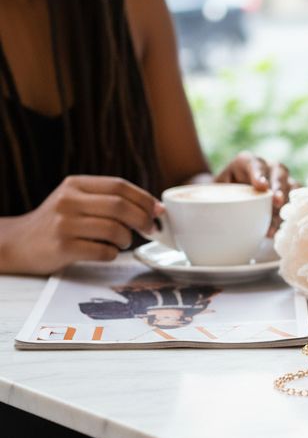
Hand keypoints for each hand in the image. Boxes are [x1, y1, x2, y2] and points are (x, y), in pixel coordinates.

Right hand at [0, 176, 160, 275]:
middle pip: (120, 206)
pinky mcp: (62, 247)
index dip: (144, 198)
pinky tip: (107, 252)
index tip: (158, 210)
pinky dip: (112, 254)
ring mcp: (64, 224)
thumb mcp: (75, 200)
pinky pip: (102, 250)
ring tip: (123, 242)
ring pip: (114, 229)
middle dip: (143, 219)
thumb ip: (107, 200)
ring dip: (127, 239)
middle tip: (150, 229)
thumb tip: (154, 207)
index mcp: (75, 184)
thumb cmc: (56, 223)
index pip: (118, 185)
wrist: (19, 243)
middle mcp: (68, 200)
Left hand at [214, 152, 292, 236]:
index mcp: (246, 162)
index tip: (261, 186)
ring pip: (291, 185)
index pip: (254, 163)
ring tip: (277, 221)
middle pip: (278, 171)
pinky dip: (291, 212)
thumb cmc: (220, 194)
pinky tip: (282, 226)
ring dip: (286, 203)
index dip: (259, 173)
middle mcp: (267, 167)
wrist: (228, 198)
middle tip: (276, 202)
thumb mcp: (212, 191)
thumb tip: (204, 210)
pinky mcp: (289, 193)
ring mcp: (280, 179)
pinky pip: (297, 199)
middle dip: (278, 187)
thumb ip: (211, 195)